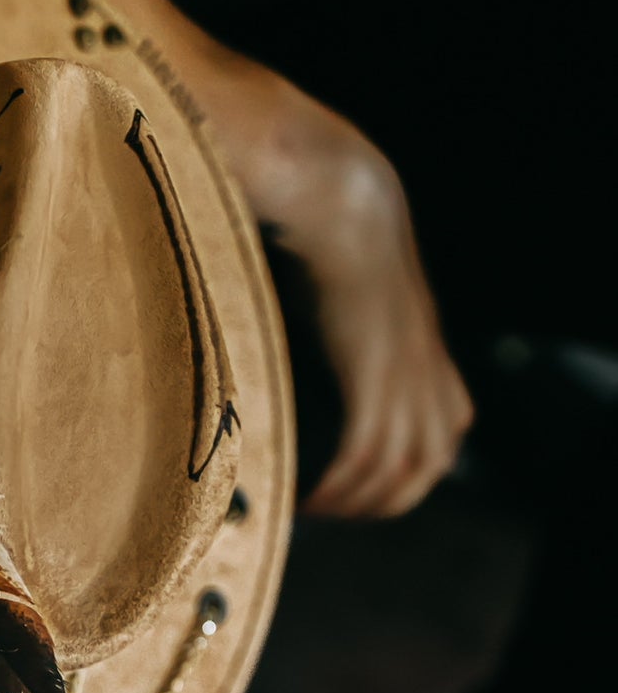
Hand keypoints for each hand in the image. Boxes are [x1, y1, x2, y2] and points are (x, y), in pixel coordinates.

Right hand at [224, 81, 473, 519]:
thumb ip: (313, 315)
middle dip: (377, 498)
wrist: (334, 187)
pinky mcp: (378, 371)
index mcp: (422, 346)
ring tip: (307, 505)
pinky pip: (369, 453)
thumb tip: (250, 337)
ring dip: (354, 498)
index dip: (399, 471)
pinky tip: (310, 494)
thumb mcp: (330, 276)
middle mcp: (424, 364)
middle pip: (426, 462)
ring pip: (401, 468)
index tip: (344, 485)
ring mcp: (406, 369)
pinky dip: (341, 483)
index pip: (442, 433)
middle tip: (322, 506)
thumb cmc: (313, 226)